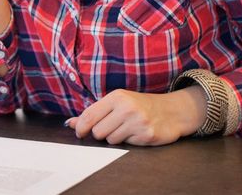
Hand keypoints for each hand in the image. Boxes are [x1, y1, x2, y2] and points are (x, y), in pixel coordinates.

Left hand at [66, 87, 206, 145]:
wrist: (172, 111)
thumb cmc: (139, 106)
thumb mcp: (117, 103)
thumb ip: (94, 113)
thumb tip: (70, 124)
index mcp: (116, 97)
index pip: (89, 115)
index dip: (80, 127)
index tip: (80, 133)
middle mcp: (126, 108)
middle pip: (97, 132)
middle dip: (101, 133)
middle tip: (112, 127)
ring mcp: (137, 122)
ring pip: (110, 141)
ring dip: (115, 138)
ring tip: (126, 129)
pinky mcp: (146, 135)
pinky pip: (126, 145)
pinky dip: (129, 142)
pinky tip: (137, 133)